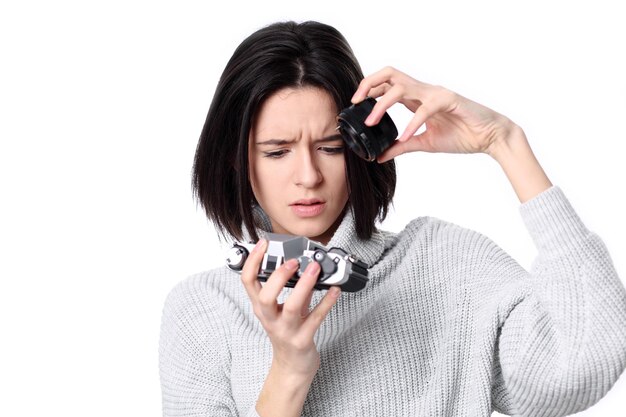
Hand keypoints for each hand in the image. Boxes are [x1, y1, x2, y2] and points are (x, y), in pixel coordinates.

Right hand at [240, 239, 340, 376]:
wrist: (292, 366)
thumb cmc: (287, 333)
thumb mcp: (283, 309)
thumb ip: (293, 288)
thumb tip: (304, 264)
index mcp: (261, 307)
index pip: (247, 282)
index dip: (253, 261)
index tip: (263, 244)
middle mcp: (270, 318)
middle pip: (265, 297)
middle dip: (279, 276)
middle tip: (293, 261)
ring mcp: (286, 331)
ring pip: (291, 307)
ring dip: (304, 286)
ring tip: (315, 269)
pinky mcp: (302, 340)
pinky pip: (316, 319)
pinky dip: (326, 303)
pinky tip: (335, 290)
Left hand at [351, 66, 520, 162]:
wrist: (490, 137)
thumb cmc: (461, 135)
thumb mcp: (424, 143)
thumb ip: (402, 146)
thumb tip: (379, 156)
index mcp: (417, 98)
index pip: (387, 84)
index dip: (368, 90)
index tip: (354, 105)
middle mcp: (423, 91)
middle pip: (390, 74)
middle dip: (369, 83)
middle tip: (356, 103)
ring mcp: (435, 93)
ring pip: (402, 87)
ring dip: (382, 104)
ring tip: (371, 122)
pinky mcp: (448, 100)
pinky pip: (425, 109)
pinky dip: (411, 124)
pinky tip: (403, 137)